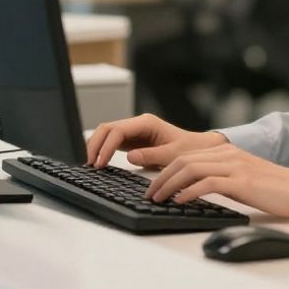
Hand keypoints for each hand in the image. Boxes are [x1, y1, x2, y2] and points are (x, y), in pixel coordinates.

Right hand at [85, 113, 225, 168]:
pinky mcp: (131, 141)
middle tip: (90, 164)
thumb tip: (130, 156)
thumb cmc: (189, 150)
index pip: (117, 130)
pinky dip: (102, 151)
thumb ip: (152, 155)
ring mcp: (133, 132)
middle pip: (106, 128)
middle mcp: (137, 124)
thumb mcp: (173, 155)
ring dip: (96, 147)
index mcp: (146, 123)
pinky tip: (98, 163)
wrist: (198, 149)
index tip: (100, 163)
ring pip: (106, 134)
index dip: (106, 146)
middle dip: (95, 145)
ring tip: (91, 165)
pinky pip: (111, 142)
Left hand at [146, 143, 288, 218]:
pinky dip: (189, 191)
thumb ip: (220, 179)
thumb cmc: (273, 188)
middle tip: (149, 194)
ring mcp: (234, 166)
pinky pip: (208, 183)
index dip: (164, 170)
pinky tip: (180, 201)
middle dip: (160, 177)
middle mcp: (227, 154)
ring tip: (158, 198)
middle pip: (183, 160)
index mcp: (226, 152)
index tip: (152, 185)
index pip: (186, 156)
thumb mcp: (241, 179)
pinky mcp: (242, 181)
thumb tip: (193, 191)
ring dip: (169, 184)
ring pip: (191, 169)